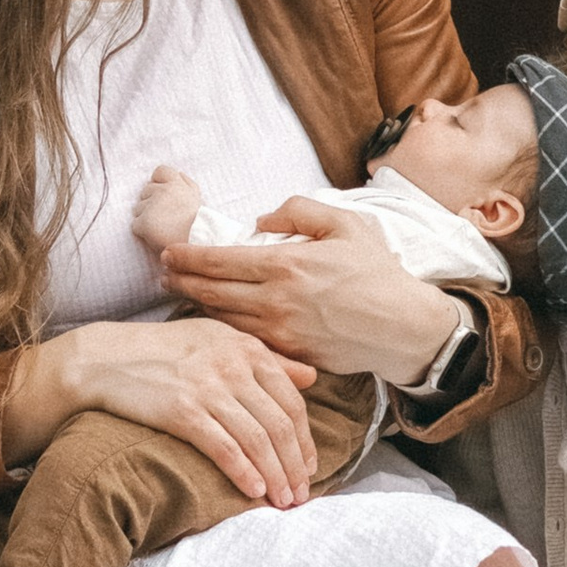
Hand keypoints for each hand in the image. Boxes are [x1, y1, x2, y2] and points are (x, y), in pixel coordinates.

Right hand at [5, 316, 321, 503]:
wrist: (105, 357)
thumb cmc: (163, 350)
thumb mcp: (218, 341)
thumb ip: (266, 358)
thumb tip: (311, 377)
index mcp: (246, 348)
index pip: (291, 400)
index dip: (305, 439)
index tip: (310, 466)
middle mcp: (232, 366)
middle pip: (280, 424)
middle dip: (296, 465)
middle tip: (302, 494)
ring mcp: (208, 388)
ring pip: (257, 440)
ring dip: (276, 476)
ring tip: (283, 501)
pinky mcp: (183, 411)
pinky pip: (224, 448)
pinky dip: (244, 472)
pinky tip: (254, 491)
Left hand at [128, 164, 202, 255]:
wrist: (198, 247)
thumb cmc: (197, 225)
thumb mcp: (197, 199)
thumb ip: (187, 184)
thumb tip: (178, 173)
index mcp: (177, 184)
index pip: (160, 171)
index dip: (159, 182)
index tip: (165, 196)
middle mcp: (164, 191)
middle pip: (145, 191)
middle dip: (152, 203)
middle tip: (166, 218)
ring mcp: (153, 206)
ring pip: (138, 208)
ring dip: (146, 217)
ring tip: (163, 228)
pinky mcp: (145, 223)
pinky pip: (135, 225)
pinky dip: (142, 232)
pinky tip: (156, 236)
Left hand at [161, 193, 466, 388]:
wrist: (403, 326)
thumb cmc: (377, 272)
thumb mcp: (345, 224)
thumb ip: (299, 211)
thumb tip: (261, 219)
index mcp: (286, 264)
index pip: (219, 261)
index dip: (187, 257)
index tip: (168, 253)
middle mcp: (276, 301)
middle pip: (211, 293)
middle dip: (181, 283)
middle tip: (163, 275)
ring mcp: (281, 332)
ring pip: (224, 320)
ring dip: (198, 308)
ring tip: (182, 296)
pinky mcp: (290, 354)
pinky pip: (247, 341)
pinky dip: (227, 331)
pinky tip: (217, 322)